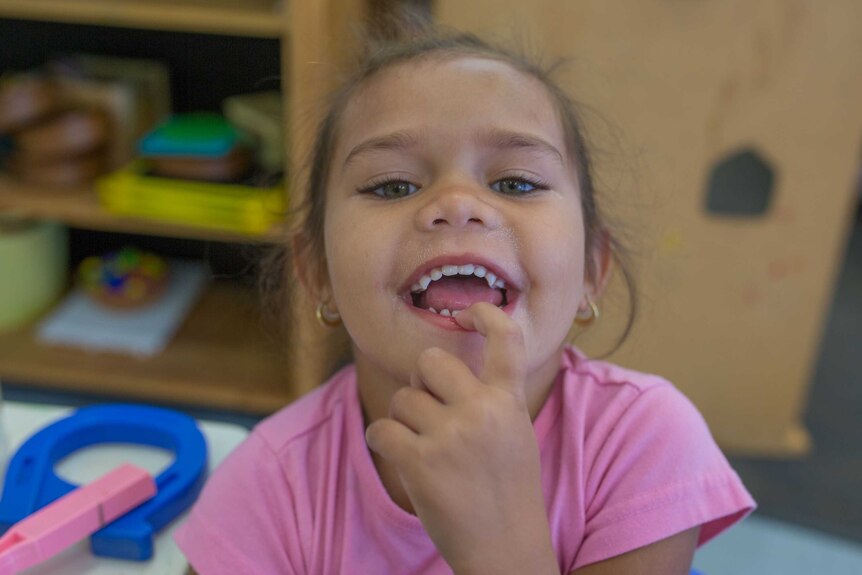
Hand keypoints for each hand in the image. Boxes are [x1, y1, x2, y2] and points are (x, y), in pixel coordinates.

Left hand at [365, 303, 558, 574]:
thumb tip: (441, 369)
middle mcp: (482, 411)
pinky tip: (397, 455)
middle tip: (430, 410)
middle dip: (422, 381)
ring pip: (402, 398)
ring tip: (423, 448)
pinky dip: (381, 441)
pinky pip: (381, 429)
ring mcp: (451, 435)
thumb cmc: (508, 492)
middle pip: (430, 360)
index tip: (467, 312)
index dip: (485, 315)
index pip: (506, 339)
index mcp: (509, 402)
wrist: (507, 550)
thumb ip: (492, 399)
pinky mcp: (420, 461)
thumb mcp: (516, 436)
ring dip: (403, 420)